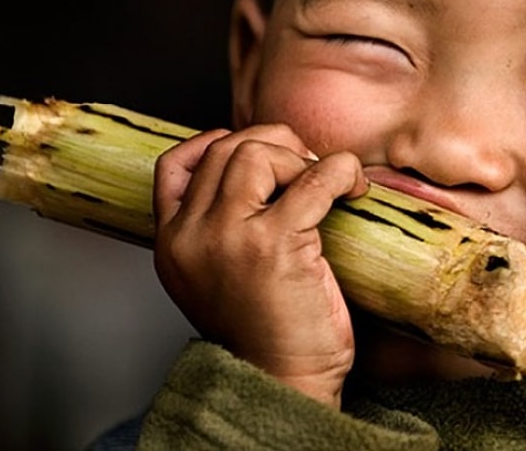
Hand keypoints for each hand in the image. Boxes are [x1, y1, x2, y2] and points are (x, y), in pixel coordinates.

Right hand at [152, 124, 367, 406]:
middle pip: (225, 148)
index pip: (175, 163)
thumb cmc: (263, 328)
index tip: (260, 154)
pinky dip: (341, 172)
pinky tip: (354, 189)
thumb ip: (217, 224)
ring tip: (327, 187)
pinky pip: (313, 180)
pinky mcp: (273, 245)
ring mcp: (228, 237)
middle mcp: (190, 235)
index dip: (218, 143)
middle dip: (274, 146)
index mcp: (172, 241)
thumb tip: (261, 163)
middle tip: (307, 170)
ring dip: (302, 160)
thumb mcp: (216, 273)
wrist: (280, 383)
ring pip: (257, 153)